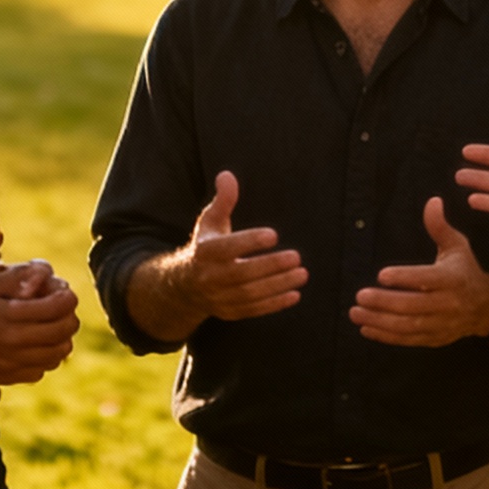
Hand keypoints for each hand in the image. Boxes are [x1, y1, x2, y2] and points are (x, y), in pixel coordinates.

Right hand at [0, 264, 78, 385]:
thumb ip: (20, 278)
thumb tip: (48, 275)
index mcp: (11, 315)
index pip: (61, 307)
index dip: (67, 296)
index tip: (60, 292)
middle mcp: (14, 343)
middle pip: (65, 333)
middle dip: (68, 317)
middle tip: (58, 309)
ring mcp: (9, 364)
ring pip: (57, 356)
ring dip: (60, 340)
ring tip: (48, 327)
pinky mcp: (3, 378)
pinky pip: (39, 372)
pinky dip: (44, 359)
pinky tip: (32, 346)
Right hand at [174, 171, 306, 321]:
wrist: (185, 286)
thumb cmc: (206, 246)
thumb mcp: (210, 222)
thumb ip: (223, 200)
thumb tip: (227, 175)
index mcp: (204, 251)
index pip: (227, 247)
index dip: (250, 241)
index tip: (274, 234)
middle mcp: (209, 276)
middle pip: (242, 273)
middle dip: (271, 266)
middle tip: (297, 256)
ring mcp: (219, 297)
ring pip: (250, 294)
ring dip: (278, 285)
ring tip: (302, 274)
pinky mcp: (229, 312)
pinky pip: (253, 310)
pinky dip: (274, 304)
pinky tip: (295, 294)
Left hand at [350, 198, 488, 346]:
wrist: (487, 307)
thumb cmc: (465, 271)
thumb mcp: (457, 246)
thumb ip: (440, 226)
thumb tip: (432, 201)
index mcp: (452, 279)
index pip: (426, 279)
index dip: (404, 278)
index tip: (381, 275)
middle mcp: (447, 304)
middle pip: (413, 306)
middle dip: (384, 302)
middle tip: (359, 296)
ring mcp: (441, 324)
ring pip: (408, 326)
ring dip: (379, 321)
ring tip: (356, 312)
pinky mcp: (435, 338)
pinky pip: (408, 340)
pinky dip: (386, 336)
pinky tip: (366, 328)